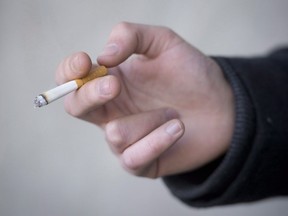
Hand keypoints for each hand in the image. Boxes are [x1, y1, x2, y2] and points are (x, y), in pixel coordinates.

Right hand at [55, 22, 234, 177]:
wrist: (222, 106)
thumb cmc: (191, 74)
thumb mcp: (164, 43)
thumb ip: (131, 36)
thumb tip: (103, 57)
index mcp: (110, 82)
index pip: (72, 80)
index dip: (68, 72)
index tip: (86, 61)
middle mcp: (111, 111)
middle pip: (76, 107)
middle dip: (93, 95)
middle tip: (117, 85)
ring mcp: (124, 139)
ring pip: (115, 133)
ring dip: (150, 119)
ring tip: (173, 112)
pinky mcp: (140, 163)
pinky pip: (133, 158)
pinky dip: (159, 140)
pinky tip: (178, 128)